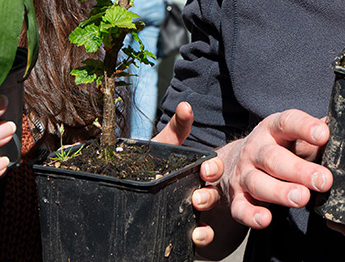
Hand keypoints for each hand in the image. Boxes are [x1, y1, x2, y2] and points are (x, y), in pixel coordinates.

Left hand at [152, 101, 224, 246]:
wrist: (130, 188)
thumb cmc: (153, 162)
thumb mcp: (164, 145)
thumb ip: (176, 128)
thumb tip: (185, 106)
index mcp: (197, 170)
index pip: (213, 169)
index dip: (213, 169)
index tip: (207, 169)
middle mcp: (198, 190)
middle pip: (213, 194)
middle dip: (208, 196)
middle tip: (197, 198)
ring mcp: (192, 210)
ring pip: (208, 218)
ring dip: (206, 224)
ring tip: (197, 229)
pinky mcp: (183, 228)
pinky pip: (199, 236)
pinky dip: (200, 238)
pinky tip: (194, 238)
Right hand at [219, 109, 330, 230]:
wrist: (234, 162)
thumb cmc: (278, 148)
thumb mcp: (294, 135)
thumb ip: (317, 132)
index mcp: (273, 129)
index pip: (288, 122)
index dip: (304, 127)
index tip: (324, 134)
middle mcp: (256, 149)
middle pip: (274, 158)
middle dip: (299, 170)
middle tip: (324, 180)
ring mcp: (244, 173)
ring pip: (258, 182)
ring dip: (280, 192)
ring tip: (302, 199)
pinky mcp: (236, 197)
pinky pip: (240, 208)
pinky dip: (251, 215)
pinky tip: (265, 220)